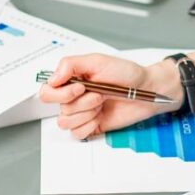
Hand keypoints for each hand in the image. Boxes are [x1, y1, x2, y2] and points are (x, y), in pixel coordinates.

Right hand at [39, 54, 182, 140]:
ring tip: (102, 104)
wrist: (147, 90)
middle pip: (57, 108)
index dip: (61, 93)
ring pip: (66, 122)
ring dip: (87, 113)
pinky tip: (101, 116)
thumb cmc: (126, 73)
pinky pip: (77, 133)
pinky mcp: (89, 126)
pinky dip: (89, 125)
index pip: (47, 91)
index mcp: (71, 80)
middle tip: (98, 95)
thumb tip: (52, 78)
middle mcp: (73, 97)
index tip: (81, 87)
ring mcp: (81, 113)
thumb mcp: (97, 61)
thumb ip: (70, 65)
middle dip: (80, 103)